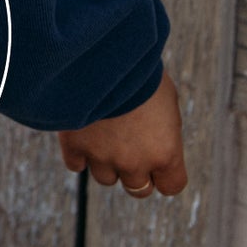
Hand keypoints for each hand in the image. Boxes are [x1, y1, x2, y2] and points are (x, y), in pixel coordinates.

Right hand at [58, 68, 186, 197]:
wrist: (103, 57)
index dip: (165, 174)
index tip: (158, 159)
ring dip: (106, 162)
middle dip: (136, 171)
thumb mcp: (166, 100)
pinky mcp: (74, 147)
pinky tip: (83, 132)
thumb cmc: (141, 73)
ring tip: (104, 133)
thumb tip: (157, 139)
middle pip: (138, 189)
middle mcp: (135, 163)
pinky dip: (79, 153)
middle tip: (130, 146)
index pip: (171, 186)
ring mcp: (102, 158)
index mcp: (165, 153)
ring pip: (106, 178)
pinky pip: (76, 164)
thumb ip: (162, 129)